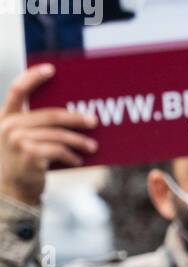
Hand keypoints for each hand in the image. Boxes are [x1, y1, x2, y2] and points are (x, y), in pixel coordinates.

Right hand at [0, 63, 97, 206]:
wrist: (14, 190)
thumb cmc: (25, 163)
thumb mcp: (26, 140)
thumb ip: (39, 127)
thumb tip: (75, 118)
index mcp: (7, 116)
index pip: (18, 89)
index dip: (34, 76)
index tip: (52, 69)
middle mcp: (9, 125)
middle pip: (49, 114)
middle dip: (75, 118)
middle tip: (94, 121)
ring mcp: (17, 139)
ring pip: (58, 134)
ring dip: (79, 141)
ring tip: (93, 147)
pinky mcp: (29, 154)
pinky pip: (58, 150)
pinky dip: (71, 156)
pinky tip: (78, 160)